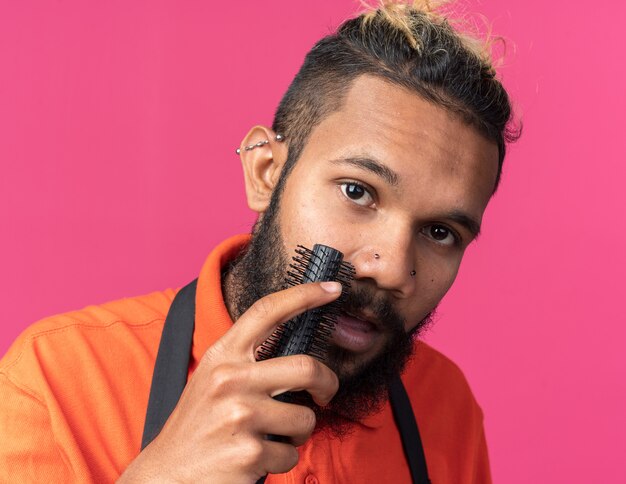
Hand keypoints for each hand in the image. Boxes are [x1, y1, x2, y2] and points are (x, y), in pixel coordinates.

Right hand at [118, 281, 341, 483]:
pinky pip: (291, 454)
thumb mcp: (211, 379)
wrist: (165, 475)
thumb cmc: (197, 425)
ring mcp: (240, 415)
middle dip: (328, 383)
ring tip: (272, 436)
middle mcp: (230, 380)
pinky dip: (281, 460)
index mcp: (222, 356)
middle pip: (306, 368)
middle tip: (326, 394)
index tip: (332, 288)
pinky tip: (256, 459)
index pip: (267, 311)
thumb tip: (297, 353)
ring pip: (305, 418)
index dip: (303, 294)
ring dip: (297, 432)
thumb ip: (245, 361)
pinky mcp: (249, 452)